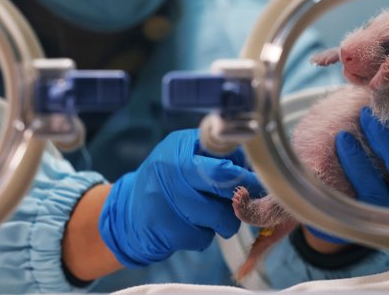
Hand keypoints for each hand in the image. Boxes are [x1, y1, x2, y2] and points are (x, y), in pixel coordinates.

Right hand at [98, 129, 262, 267]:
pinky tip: (191, 225)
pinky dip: (204, 234)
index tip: (260, 182)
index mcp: (178, 149)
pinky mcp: (166, 233)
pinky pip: (203, 237)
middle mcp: (169, 174)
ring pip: (218, 218)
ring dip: (224, 220)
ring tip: (211, 213)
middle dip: (239, 197)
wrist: (128, 213)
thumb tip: (252, 164)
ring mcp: (166, 205)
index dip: (245, 176)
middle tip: (245, 200)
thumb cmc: (166, 179)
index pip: (222, 165)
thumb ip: (215, 154)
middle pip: (222, 189)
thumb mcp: (183, 153)